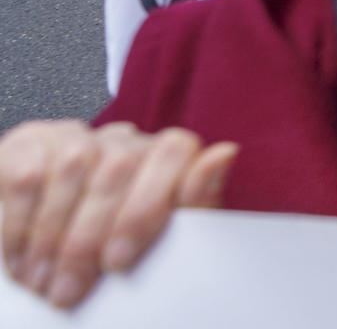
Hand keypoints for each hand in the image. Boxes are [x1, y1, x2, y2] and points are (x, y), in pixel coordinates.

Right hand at [0, 120, 235, 308]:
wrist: (45, 241)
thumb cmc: (114, 243)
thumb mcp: (160, 237)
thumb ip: (194, 204)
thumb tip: (225, 152)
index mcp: (167, 158)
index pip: (176, 151)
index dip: (149, 203)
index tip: (119, 261)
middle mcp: (126, 140)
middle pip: (120, 167)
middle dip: (90, 239)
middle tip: (71, 291)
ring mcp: (80, 136)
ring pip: (75, 169)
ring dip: (53, 238)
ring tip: (45, 285)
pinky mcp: (34, 141)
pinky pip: (30, 176)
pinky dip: (20, 226)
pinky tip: (21, 263)